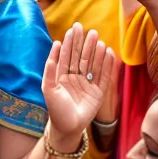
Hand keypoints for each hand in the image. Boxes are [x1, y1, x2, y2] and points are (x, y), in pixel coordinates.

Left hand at [42, 24, 115, 146]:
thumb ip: (50, 69)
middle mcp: (76, 77)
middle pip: (81, 57)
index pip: (67, 55)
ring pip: (93, 64)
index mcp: (63, 75)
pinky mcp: (99, 92)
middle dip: (84, 44)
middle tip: (89, 30)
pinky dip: (107, 65)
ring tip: (98, 40)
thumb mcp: (49, 88)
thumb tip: (54, 47)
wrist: (67, 128)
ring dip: (96, 52)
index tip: (74, 29)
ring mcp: (88, 84)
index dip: (70, 42)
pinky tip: (108, 53)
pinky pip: (104, 76)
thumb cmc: (56, 109)